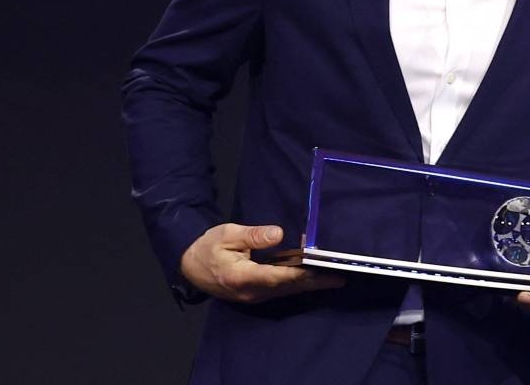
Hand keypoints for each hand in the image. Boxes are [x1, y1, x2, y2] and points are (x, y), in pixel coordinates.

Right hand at [180, 223, 344, 303]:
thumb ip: (253, 236)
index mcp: (242, 276)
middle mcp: (251, 291)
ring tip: (334, 278)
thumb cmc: (208, 246)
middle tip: (338, 275)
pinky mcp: (256, 294)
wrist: (190, 265)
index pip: (276, 276)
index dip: (299, 271)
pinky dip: (299, 284)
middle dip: (313, 281)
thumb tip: (278, 233)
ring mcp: (254, 295)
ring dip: (310, 284)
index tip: (319, 265)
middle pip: (288, 287)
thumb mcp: (228, 234)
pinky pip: (282, 290)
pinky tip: (314, 279)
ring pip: (287, 291)